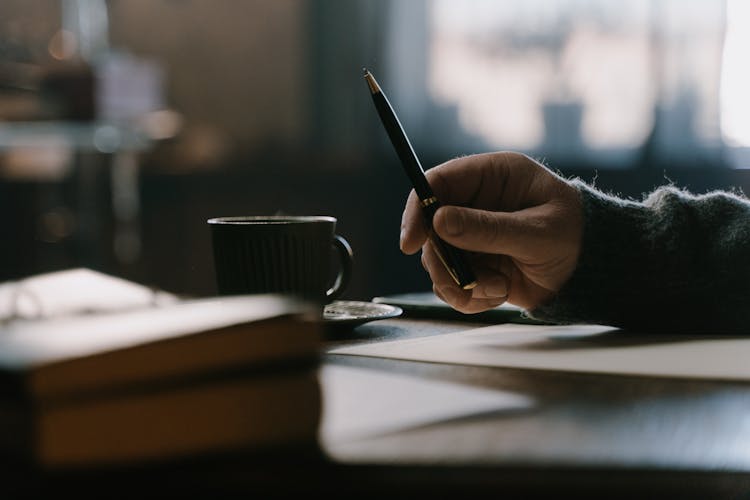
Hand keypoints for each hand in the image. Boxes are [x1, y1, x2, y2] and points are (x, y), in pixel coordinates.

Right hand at [400, 151, 582, 312]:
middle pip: (429, 227)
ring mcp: (472, 235)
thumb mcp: (536, 233)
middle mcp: (476, 202)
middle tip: (463, 282)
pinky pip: (451, 282)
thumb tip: (439, 221)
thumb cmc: (577, 237)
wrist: (594, 273)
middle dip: (442, 260)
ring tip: (496, 288)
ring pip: (437, 259)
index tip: (412, 243)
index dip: (418, 210)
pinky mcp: (475, 263)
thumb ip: (488, 228)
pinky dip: (469, 296)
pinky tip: (498, 294)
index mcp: (492, 176)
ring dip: (460, 282)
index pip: (438, 182)